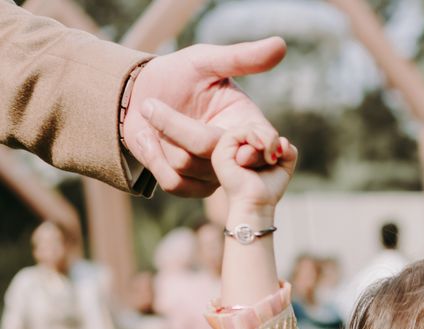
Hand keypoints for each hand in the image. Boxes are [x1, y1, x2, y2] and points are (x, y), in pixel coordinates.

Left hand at [123, 38, 287, 197]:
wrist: (141, 94)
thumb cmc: (178, 74)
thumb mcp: (206, 60)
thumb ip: (241, 57)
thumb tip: (281, 45)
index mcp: (246, 123)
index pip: (261, 143)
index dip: (258, 148)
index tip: (245, 147)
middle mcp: (234, 152)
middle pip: (215, 154)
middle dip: (177, 129)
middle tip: (150, 105)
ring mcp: (214, 174)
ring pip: (190, 167)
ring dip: (162, 139)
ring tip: (151, 116)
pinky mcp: (192, 186)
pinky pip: (175, 184)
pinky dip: (154, 159)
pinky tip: (146, 138)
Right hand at [212, 129, 296, 210]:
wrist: (257, 207)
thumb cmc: (268, 191)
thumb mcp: (283, 167)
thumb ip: (288, 150)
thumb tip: (283, 141)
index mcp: (243, 149)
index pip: (258, 129)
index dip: (272, 136)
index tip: (281, 154)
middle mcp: (232, 147)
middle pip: (254, 125)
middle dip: (270, 136)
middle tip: (275, 156)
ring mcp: (224, 149)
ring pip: (248, 127)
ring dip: (266, 139)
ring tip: (270, 158)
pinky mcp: (221, 152)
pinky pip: (239, 132)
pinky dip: (255, 137)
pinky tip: (263, 150)